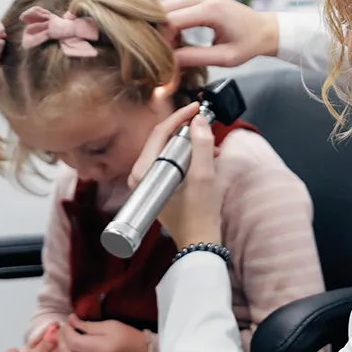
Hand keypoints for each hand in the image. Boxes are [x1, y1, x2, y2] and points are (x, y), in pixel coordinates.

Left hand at [57, 315, 149, 351]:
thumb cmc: (130, 338)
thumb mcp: (112, 326)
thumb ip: (89, 325)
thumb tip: (71, 320)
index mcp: (102, 349)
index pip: (73, 341)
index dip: (66, 332)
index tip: (65, 323)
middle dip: (61, 342)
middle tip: (62, 332)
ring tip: (64, 342)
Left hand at [128, 103, 221, 248]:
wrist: (199, 244)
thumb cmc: (199, 215)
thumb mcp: (204, 177)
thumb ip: (201, 145)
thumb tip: (199, 120)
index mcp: (145, 172)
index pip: (160, 133)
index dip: (180, 117)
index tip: (198, 108)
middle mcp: (141, 176)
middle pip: (162, 139)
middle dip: (185, 129)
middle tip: (204, 122)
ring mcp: (149, 181)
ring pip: (168, 149)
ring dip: (189, 143)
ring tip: (210, 144)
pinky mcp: (158, 186)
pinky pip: (171, 161)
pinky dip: (187, 155)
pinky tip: (205, 157)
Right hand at [157, 0, 278, 67]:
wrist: (264, 29)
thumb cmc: (248, 45)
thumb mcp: (225, 58)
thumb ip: (196, 58)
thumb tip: (169, 61)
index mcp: (211, 10)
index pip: (172, 20)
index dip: (163, 39)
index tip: (166, 55)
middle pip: (164, 7)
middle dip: (158, 28)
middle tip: (162, 48)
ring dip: (158, 18)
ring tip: (165, 38)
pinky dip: (163, 9)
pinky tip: (166, 26)